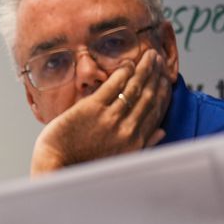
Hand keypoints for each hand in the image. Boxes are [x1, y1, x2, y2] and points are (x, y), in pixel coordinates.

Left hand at [30, 50, 169, 173]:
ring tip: (149, 56)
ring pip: (133, 88)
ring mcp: (109, 118)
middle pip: (148, 95)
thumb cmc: (84, 164)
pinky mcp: (91, 109)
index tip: (166, 77)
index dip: (163, 90)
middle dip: (156, 75)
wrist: (57, 167)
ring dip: (144, 69)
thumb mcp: (121, 159)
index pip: (156, 110)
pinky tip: (128, 64)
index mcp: (135, 141)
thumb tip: (161, 132)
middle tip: (159, 59)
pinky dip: (123, 73)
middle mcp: (126, 129)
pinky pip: (112, 86)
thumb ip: (143, 143)